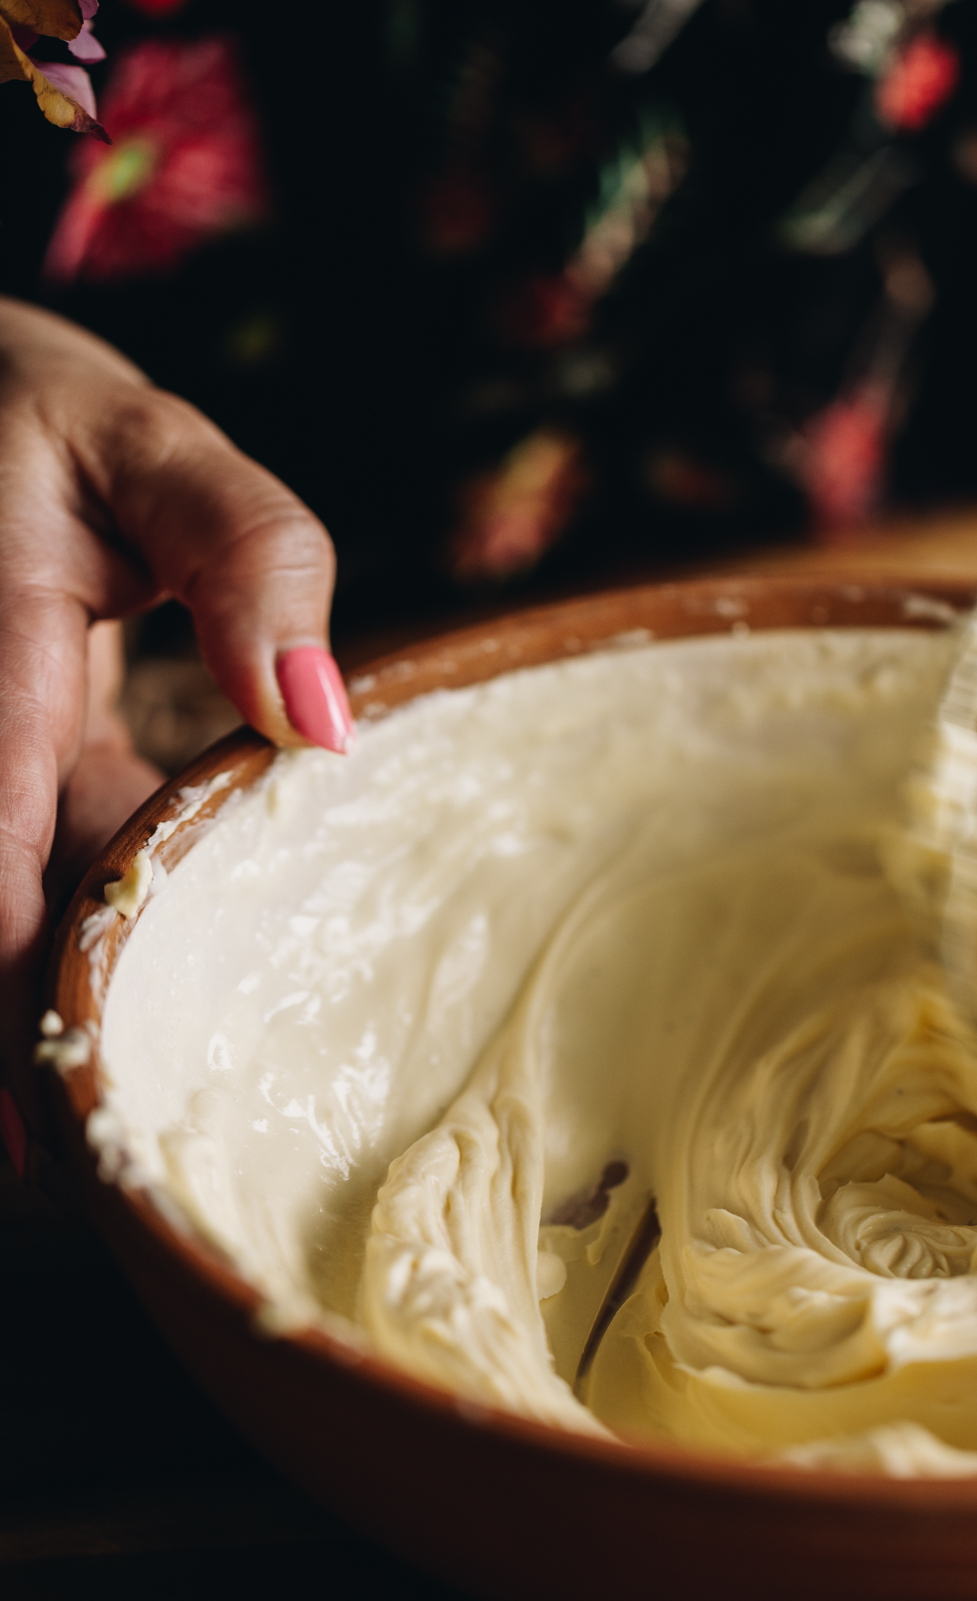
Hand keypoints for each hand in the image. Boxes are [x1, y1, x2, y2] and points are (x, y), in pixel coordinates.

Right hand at [0, 297, 346, 1164]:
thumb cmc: (37, 414)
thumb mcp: (149, 442)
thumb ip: (247, 555)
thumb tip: (320, 722)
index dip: (0, 1000)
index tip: (37, 1137)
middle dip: (13, 1037)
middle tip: (75, 1185)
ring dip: (41, 995)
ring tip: (97, 1140)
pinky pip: (20, 859)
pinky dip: (71, 917)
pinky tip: (144, 984)